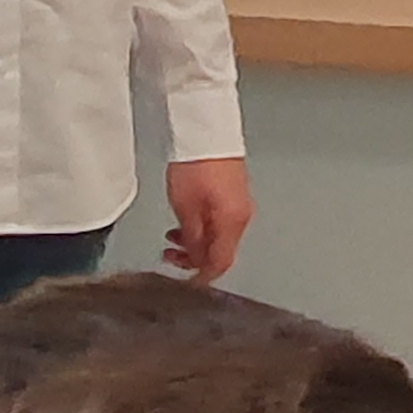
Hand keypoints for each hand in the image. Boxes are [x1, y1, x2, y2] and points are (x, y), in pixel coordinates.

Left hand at [161, 156, 252, 281]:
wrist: (203, 130)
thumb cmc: (194, 164)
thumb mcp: (186, 209)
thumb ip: (192, 239)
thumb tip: (195, 257)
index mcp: (233, 222)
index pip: (220, 263)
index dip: (201, 277)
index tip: (185, 283)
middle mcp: (242, 215)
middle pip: (221, 250)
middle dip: (195, 258)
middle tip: (170, 256)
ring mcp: (239, 202)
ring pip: (220, 235)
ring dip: (197, 242)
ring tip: (172, 237)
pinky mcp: (234, 191)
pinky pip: (221, 220)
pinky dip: (204, 227)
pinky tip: (186, 221)